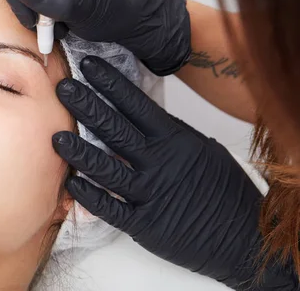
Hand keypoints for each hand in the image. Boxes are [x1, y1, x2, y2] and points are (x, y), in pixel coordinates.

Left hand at [52, 55, 297, 289]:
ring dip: (80, 152)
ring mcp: (150, 194)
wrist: (243, 235)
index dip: (111, 83)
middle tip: (63, 88)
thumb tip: (138, 110)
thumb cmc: (222, 188)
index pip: (136, 105)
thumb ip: (169, 132)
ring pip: (107, 168)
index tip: (89, 65)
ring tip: (56, 137)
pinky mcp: (144, 224)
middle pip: (115, 129)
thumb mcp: (201, 149)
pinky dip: (89, 197)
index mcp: (174, 140)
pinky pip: (110, 209)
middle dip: (87, 106)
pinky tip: (71, 184)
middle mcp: (159, 163)